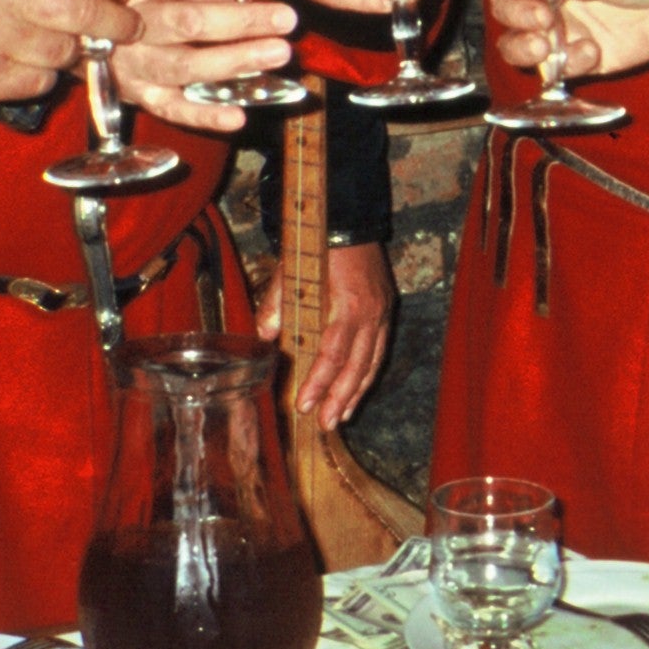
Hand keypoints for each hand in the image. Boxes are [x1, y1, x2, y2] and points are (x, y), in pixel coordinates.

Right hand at [106, 0, 294, 133]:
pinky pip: (172, 109)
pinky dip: (205, 115)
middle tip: (286, 19)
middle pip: (190, 22)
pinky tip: (239, 116)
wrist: (76, 35)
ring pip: (185, 66)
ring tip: (278, 53)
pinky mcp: (138, 96)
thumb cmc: (132, 3)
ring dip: (235, 60)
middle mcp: (132, 24)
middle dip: (243, 21)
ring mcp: (135, 65)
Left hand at [259, 242, 395, 426]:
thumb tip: (262, 336)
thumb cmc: (318, 247)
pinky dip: (367, 375)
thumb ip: (276, 304)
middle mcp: (370, 313)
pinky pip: (378, 351)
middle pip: (358, 366)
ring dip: (355, 393)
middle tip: (325, 424)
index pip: (333, 353)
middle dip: (340, 398)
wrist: (350, 224)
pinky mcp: (385, 312)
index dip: (319, 382)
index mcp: (347, 304)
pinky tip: (356, 392)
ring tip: (341, 417)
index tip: (304, 405)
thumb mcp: (289, 270)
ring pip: (372, 362)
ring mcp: (382, 314)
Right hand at [489, 0, 648, 81]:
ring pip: (515, 43)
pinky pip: (556, 69)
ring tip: (545, 47)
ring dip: (522, 47)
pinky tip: (591, 52)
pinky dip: (567, 65)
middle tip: (545, 17)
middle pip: (504, 7)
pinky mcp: (576, 58)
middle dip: (516, 14)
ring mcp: (557, 29)